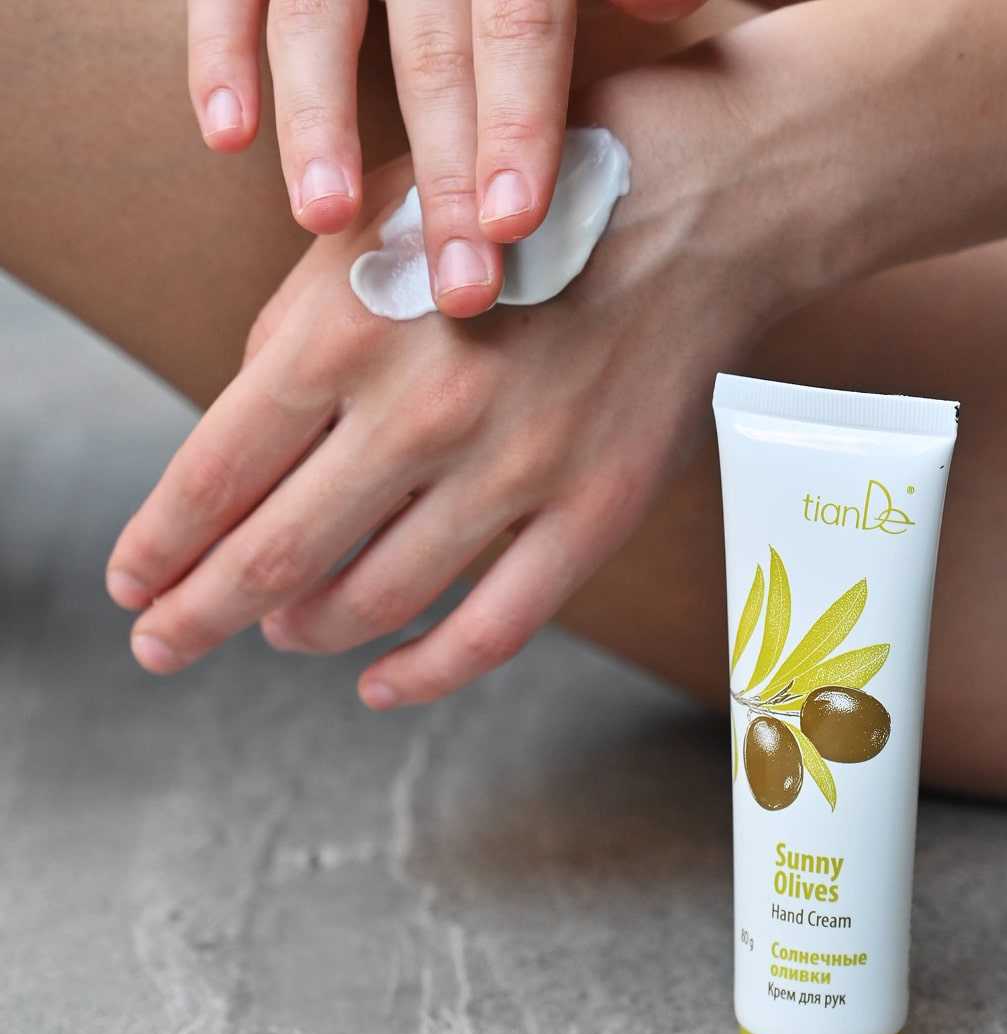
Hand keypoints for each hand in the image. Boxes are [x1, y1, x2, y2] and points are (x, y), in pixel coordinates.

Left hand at [114, 54, 815, 706]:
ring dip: (305, 630)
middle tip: (162, 644)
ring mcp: (516, 471)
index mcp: (348, 328)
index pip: (216, 473)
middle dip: (198, 615)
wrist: (697, 200)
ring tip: (280, 632)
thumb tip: (244, 438)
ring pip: (377, 599)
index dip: (160, 545)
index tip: (132, 584)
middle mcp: (423, 411)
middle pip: (276, 556)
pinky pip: (494, 628)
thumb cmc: (524, 204)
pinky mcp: (591, 512)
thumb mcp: (379, 220)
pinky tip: (381, 684)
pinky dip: (423, 672)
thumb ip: (295, 325)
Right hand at [186, 0, 704, 316]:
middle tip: (459, 289)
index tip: (517, 225)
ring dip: (319, 119)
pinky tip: (227, 138)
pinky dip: (218, 54)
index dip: (517, 121)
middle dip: (443, 173)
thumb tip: (669, 10)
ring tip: (327, 218)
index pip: (523, 24)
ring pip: (318, 17)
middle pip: (433, 49)